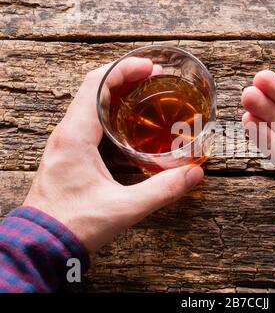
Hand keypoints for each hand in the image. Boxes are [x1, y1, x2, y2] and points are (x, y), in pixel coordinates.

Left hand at [24, 58, 203, 251]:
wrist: (42, 245)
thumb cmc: (74, 225)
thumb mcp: (124, 208)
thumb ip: (162, 190)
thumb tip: (194, 174)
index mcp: (75, 136)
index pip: (96, 85)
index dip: (124, 69)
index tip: (150, 67)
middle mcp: (66, 133)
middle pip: (93, 88)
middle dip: (124, 76)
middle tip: (154, 77)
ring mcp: (64, 143)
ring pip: (89, 103)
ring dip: (116, 91)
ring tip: (144, 92)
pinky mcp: (67, 154)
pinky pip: (87, 119)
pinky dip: (108, 109)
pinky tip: (127, 121)